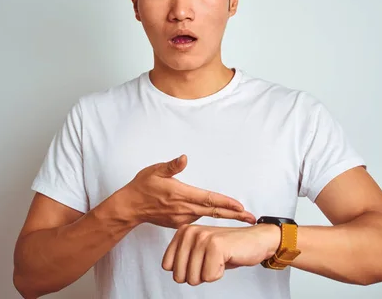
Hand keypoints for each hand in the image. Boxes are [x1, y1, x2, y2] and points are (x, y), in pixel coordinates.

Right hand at [123, 154, 255, 228]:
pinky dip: (208, 217)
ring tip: (239, 216)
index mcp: (182, 194)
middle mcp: (184, 208)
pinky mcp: (178, 223)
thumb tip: (185, 158)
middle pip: (214, 212)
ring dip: (222, 216)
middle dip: (234, 214)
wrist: (130, 207)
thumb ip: (172, 165)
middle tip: (251, 217)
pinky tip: (217, 216)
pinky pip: (196, 219)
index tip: (241, 207)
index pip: (210, 199)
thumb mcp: (156, 170)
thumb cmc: (142, 186)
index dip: (227, 203)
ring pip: (206, 215)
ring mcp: (181, 218)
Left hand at [161, 224, 280, 284]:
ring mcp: (203, 238)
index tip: (200, 261)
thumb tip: (171, 271)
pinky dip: (219, 274)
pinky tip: (226, 259)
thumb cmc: (229, 248)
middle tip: (211, 262)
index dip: (186, 271)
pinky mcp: (216, 246)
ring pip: (193, 278)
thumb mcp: (199, 252)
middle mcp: (190, 232)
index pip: (167, 266)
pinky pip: (209, 277)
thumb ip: (182, 258)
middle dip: (197, 275)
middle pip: (180, 275)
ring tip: (219, 260)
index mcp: (183, 232)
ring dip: (209, 274)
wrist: (256, 240)